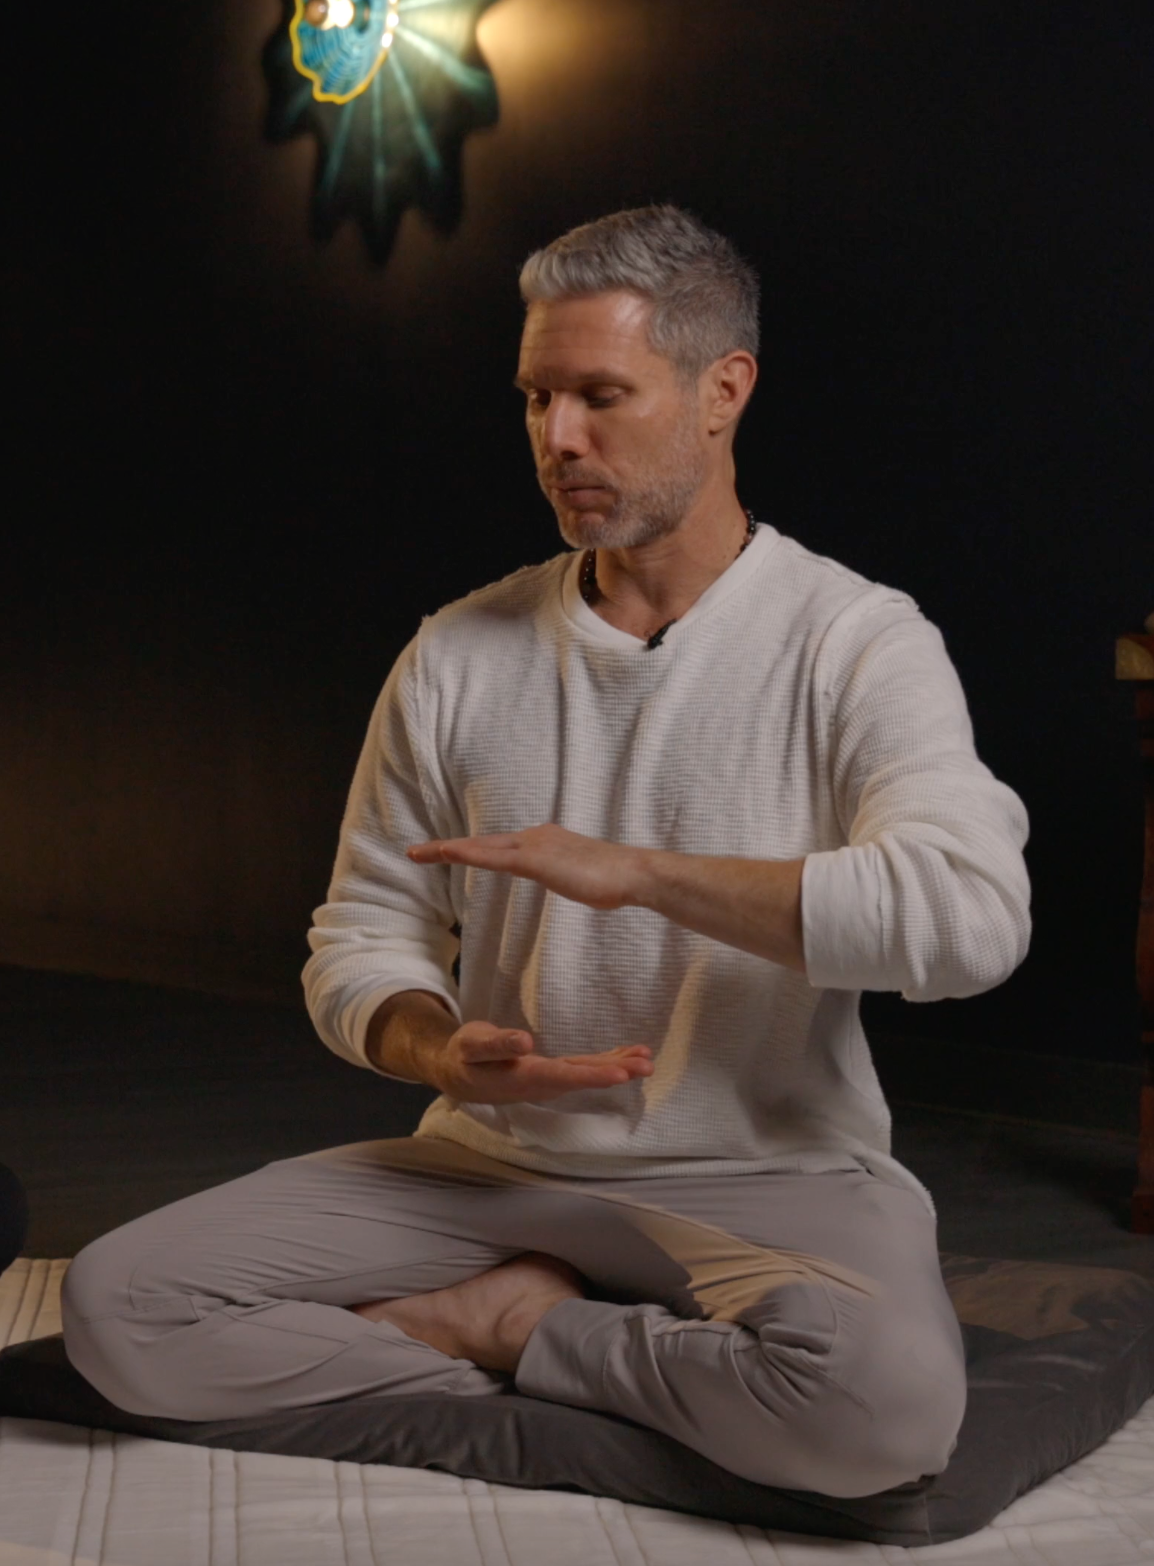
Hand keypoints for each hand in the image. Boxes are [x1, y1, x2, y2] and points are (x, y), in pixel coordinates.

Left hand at [408, 824, 643, 910]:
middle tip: (415, 852)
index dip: (470, 850)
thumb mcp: (580, 878)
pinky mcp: (536, 860)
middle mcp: (534, 837)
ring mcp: (534, 846)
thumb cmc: (615, 881)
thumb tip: (565, 879)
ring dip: (446, 849)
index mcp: (544, 842)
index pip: (498, 847)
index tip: (446, 854)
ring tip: (416, 853)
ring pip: (480, 847)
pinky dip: (468, 853)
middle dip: (447, 848)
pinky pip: (494, 857)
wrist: (634, 873)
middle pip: (482, 843)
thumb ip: (565, 876)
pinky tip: (448, 853)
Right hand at [432, 1019, 652, 1103]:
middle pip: (582, 1078)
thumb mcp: (472, 1045)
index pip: (563, 1077)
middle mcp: (540, 1083)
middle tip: (647, 1065)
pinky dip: (603, 1062)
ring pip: (585, 1073)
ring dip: (616, 1067)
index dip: (593, 1075)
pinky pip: (581, 1068)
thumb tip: (526, 1042)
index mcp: (523, 1077)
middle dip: (615, 1071)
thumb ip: (497, 1044)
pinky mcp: (549, 1073)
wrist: (455, 1073)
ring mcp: (547, 1080)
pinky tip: (624, 1058)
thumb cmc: (462, 1056)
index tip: (621, 1074)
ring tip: (646, 1059)